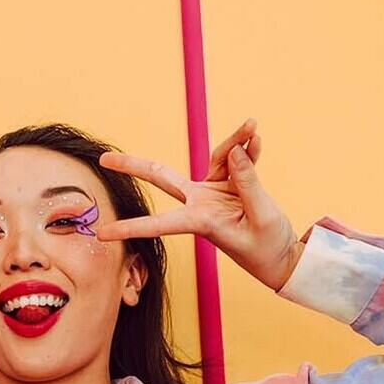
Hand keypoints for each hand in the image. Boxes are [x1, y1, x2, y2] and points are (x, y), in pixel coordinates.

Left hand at [95, 117, 303, 291]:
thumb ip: (247, 183)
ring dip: (234, 142)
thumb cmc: (267, 248)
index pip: (158, 225)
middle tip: (104, 159)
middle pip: (161, 178)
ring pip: (216, 158)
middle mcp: (200, 206)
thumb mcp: (261, 217)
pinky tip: (256, 137)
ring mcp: (213, 193)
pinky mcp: (230, 186)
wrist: (281, 257)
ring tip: (252, 127)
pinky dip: (248, 149)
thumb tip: (234, 150)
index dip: (130, 227)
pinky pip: (236, 161)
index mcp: (200, 223)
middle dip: (134, 167)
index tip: (101, 234)